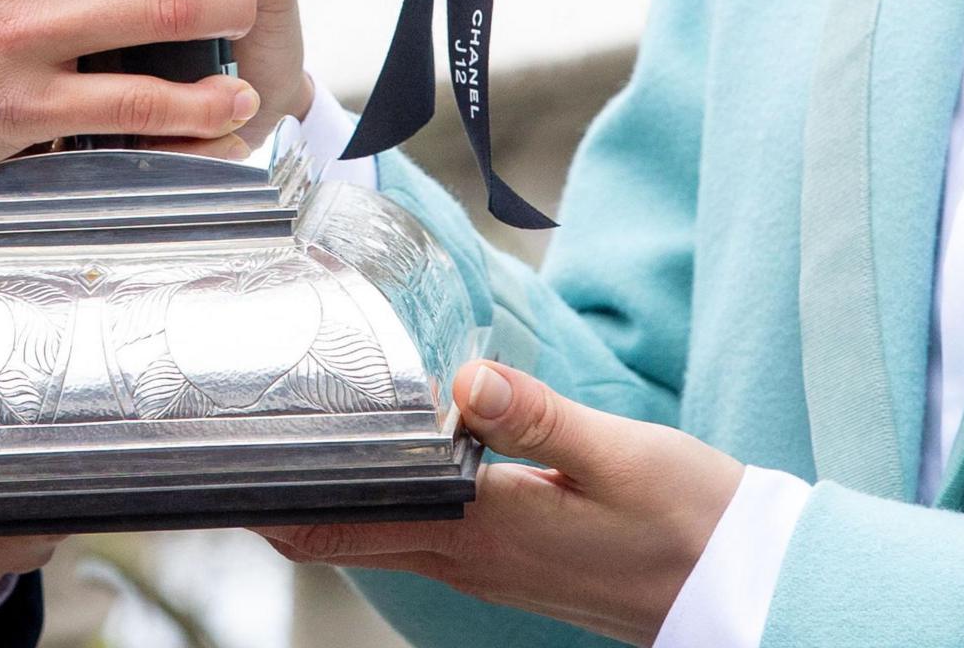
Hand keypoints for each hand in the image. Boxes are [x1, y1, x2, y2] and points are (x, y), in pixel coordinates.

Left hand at [258, 361, 746, 647]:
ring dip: (330, 500)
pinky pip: (421, 535)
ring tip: (286, 445)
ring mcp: (488, 567)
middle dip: (281, 499)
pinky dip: (382, 504)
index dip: (275, 504)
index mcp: (481, 531)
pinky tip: (383, 466)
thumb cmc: (687, 518)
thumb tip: (464, 379)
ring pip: (379, 535)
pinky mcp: (511, 560)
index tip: (221, 465)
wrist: (742, 585)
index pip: (345, 524)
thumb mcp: (619, 454)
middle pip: (343, 534)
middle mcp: (470, 559)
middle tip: (228, 443)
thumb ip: (539, 415)